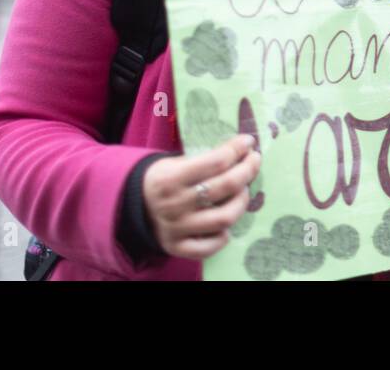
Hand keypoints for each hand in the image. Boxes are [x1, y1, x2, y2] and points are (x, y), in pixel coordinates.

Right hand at [142, 134, 259, 259]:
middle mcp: (174, 204)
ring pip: (223, 218)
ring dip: (241, 202)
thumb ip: (204, 160)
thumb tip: (242, 151)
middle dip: (247, 170)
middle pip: (224, 187)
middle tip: (254, 161)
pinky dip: (223, 236)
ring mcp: (176, 228)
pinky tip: (226, 225)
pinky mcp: (177, 247)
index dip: (236, 149)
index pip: (215, 162)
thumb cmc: (164, 179)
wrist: (134, 205)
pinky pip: (209, 247)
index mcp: (171, 178)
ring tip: (243, 191)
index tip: (248, 141)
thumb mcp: (174, 162)